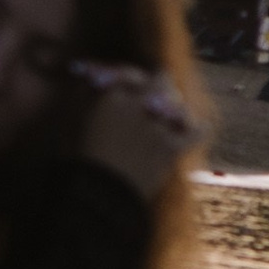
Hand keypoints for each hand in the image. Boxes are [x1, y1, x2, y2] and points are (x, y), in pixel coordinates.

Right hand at [69, 61, 197, 198]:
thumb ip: (84, 93)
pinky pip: (197, 132)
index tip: (116, 80)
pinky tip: (195, 128)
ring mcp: (160, 126)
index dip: (121, 75)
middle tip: (154, 84)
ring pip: (178, 103)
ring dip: (174, 105)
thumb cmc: (79, 157)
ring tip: (170, 110)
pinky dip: (196, 129)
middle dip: (156, 82)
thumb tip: (89, 74)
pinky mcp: (174, 148)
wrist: (99, 195)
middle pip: (158, 80)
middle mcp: (140, 104)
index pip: (126, 73)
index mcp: (113, 94)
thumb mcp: (72, 119)